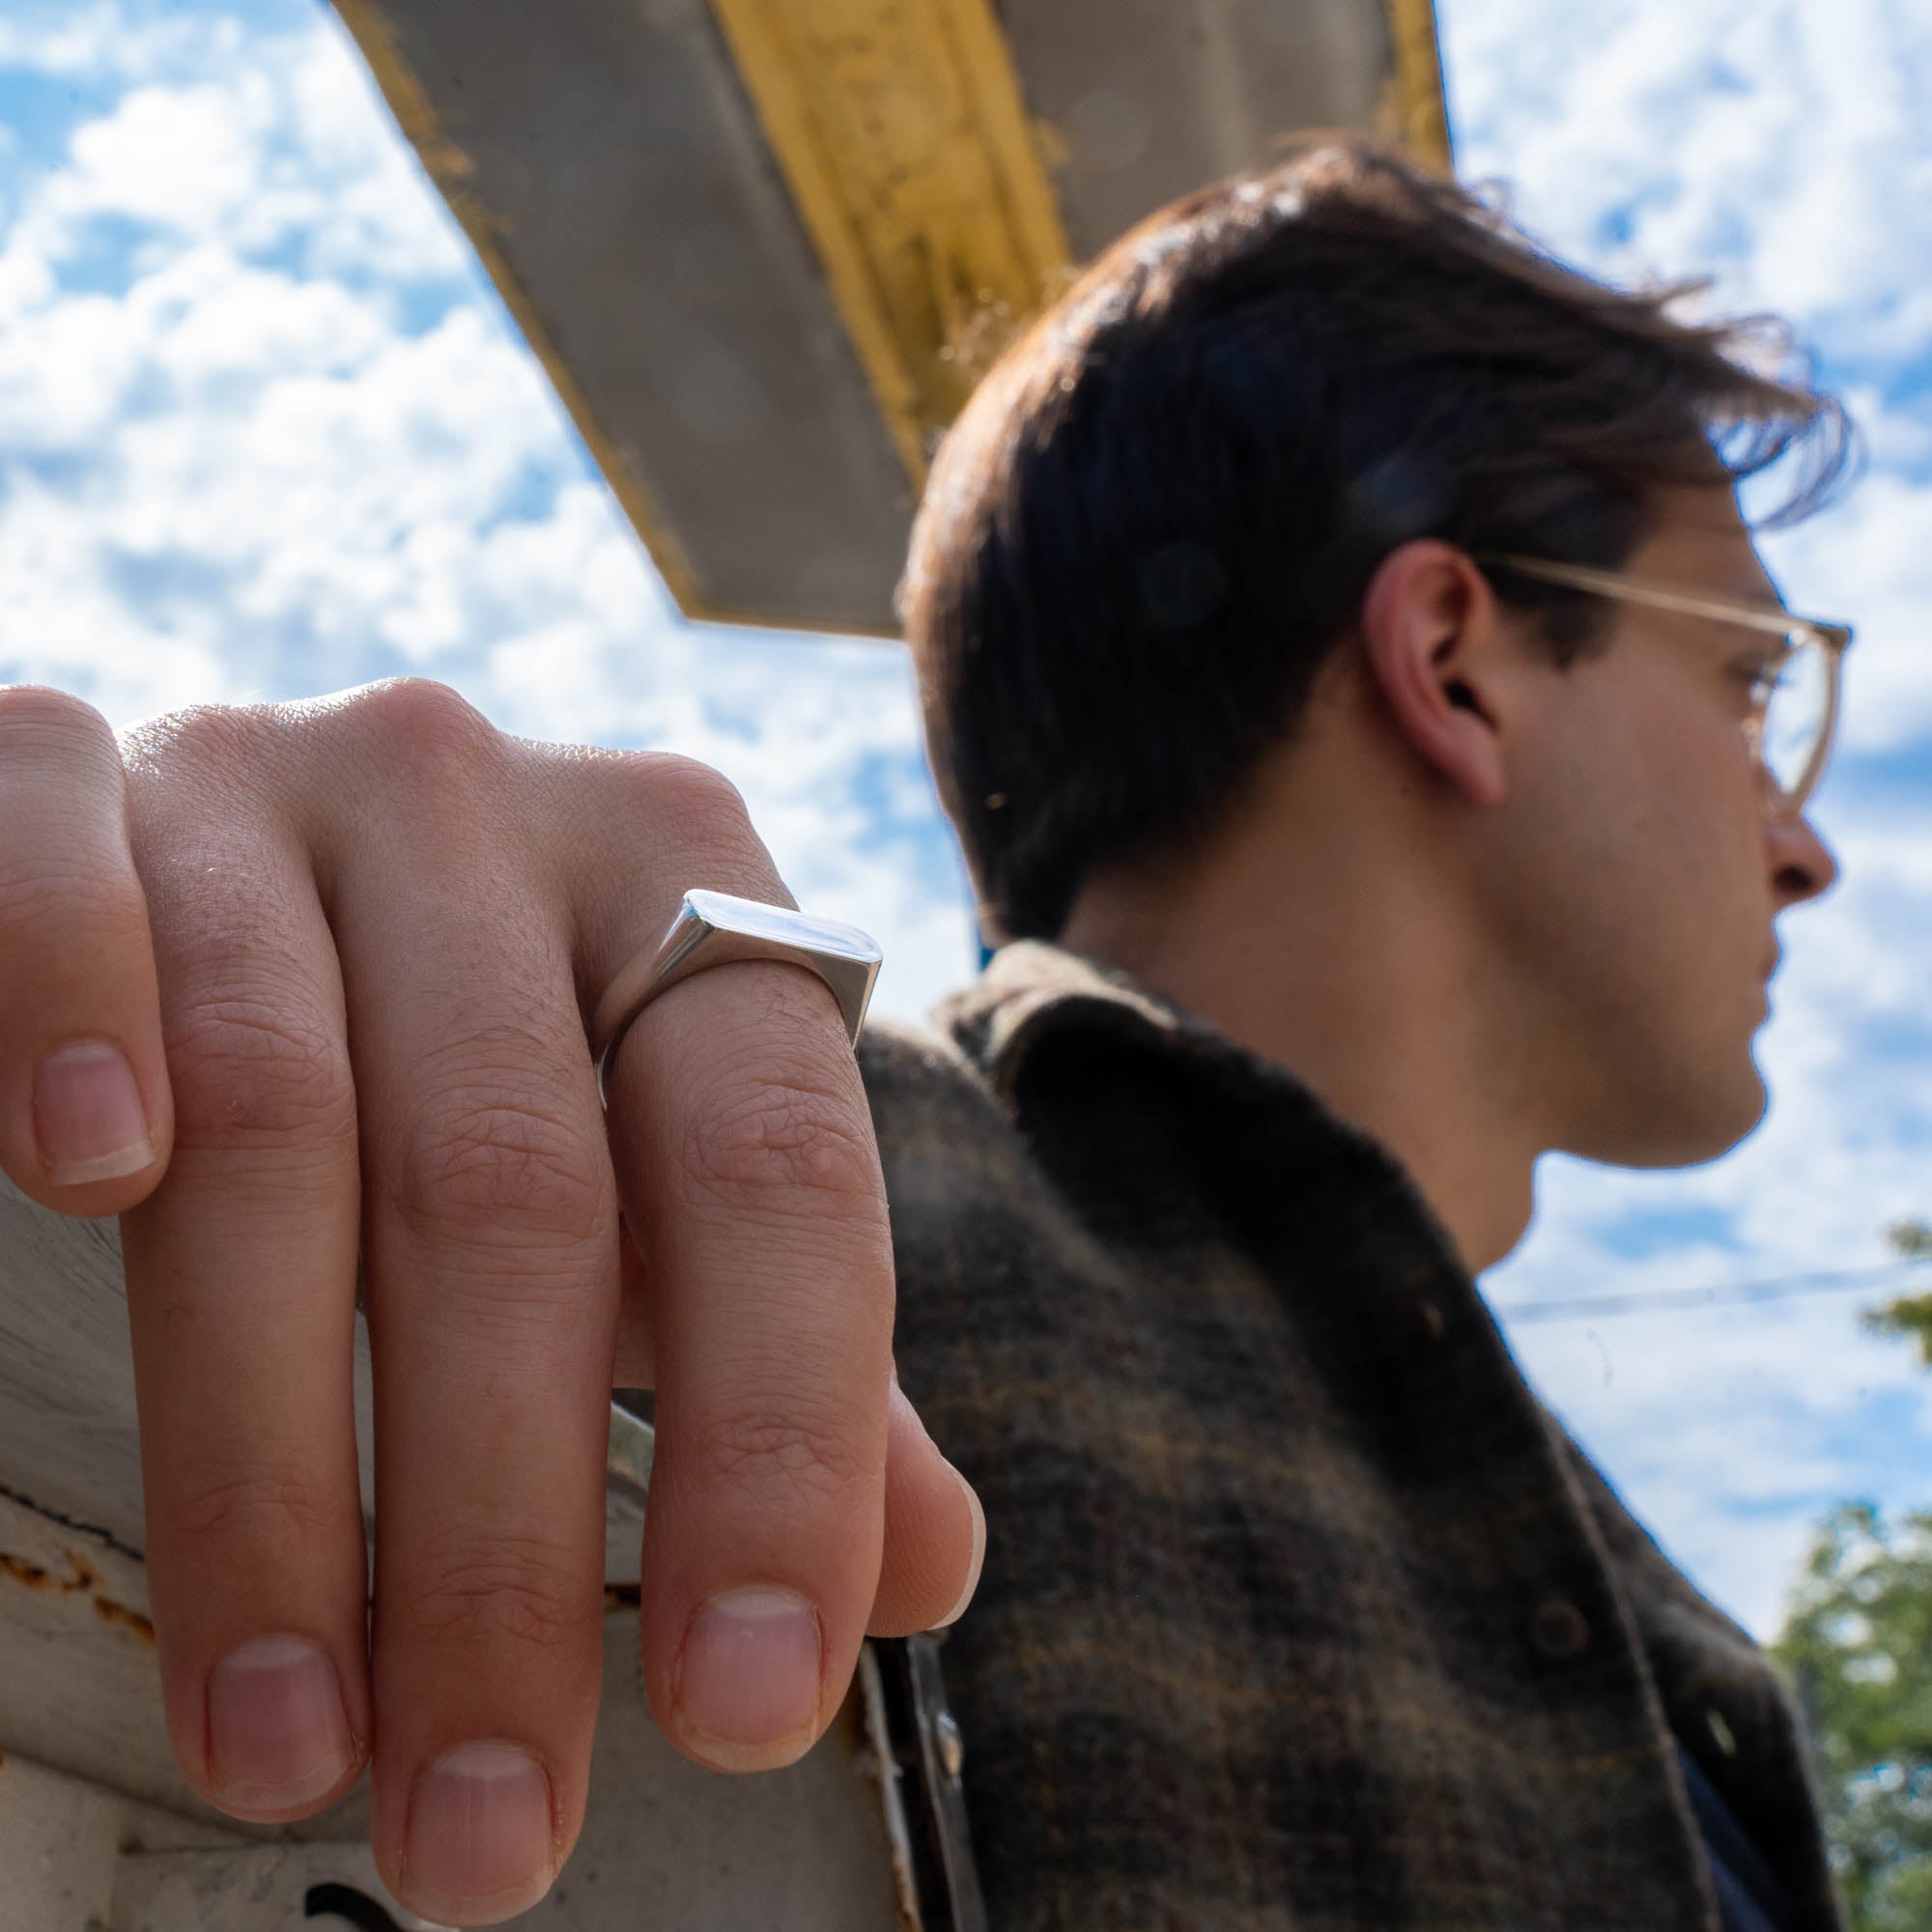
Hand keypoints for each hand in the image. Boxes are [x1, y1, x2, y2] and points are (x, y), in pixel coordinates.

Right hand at [0, 679, 983, 1925]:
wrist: (295, 838)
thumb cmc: (504, 1045)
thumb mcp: (663, 1166)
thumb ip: (789, 1347)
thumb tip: (928, 1567)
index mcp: (692, 884)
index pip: (776, 1175)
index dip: (775, 1445)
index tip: (742, 1714)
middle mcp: (502, 809)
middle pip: (517, 1194)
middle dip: (499, 1545)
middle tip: (486, 1828)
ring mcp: (283, 774)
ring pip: (279, 1122)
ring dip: (270, 1468)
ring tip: (288, 1742)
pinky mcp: (92, 770)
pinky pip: (62, 872)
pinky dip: (73, 1018)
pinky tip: (84, 1192)